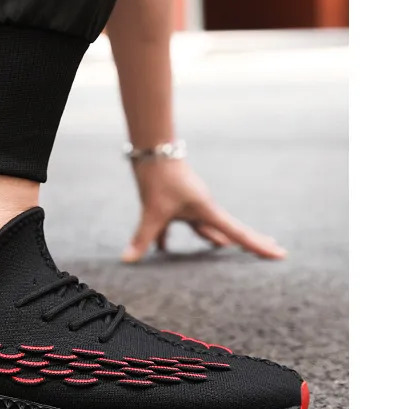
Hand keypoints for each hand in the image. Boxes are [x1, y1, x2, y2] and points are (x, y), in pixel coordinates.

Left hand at [121, 158, 285, 262]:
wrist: (152, 148)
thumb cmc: (159, 177)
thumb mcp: (152, 211)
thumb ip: (143, 238)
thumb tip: (128, 260)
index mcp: (208, 210)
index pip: (239, 234)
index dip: (259, 247)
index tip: (281, 254)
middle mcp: (204, 208)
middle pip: (231, 230)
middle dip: (249, 242)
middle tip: (273, 250)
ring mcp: (191, 204)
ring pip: (205, 227)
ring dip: (213, 240)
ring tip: (224, 249)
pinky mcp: (175, 201)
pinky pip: (178, 224)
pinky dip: (170, 237)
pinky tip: (162, 250)